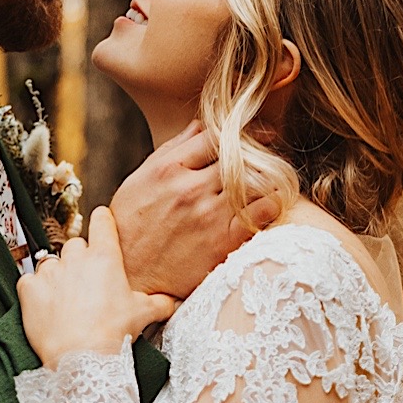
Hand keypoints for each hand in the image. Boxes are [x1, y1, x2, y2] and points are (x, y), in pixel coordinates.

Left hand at [17, 206, 179, 367]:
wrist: (81, 356)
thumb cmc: (113, 332)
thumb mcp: (143, 314)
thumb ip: (160, 303)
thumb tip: (173, 302)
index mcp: (105, 256)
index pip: (102, 221)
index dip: (102, 220)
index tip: (102, 222)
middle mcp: (76, 257)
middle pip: (75, 244)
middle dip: (80, 259)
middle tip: (87, 283)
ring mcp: (50, 272)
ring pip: (51, 262)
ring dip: (57, 276)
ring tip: (65, 299)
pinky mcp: (29, 288)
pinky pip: (29, 281)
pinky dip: (34, 291)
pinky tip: (45, 306)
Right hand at [109, 122, 281, 297]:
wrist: (129, 277)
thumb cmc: (131, 226)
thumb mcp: (140, 180)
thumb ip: (172, 150)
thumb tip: (201, 125)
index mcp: (168, 168)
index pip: (216, 135)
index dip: (242, 131)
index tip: (258, 134)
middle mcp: (190, 188)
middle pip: (241, 155)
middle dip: (260, 152)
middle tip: (272, 156)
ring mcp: (209, 214)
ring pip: (258, 179)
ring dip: (271, 176)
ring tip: (272, 180)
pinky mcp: (224, 241)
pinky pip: (265, 211)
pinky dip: (274, 202)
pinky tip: (270, 204)